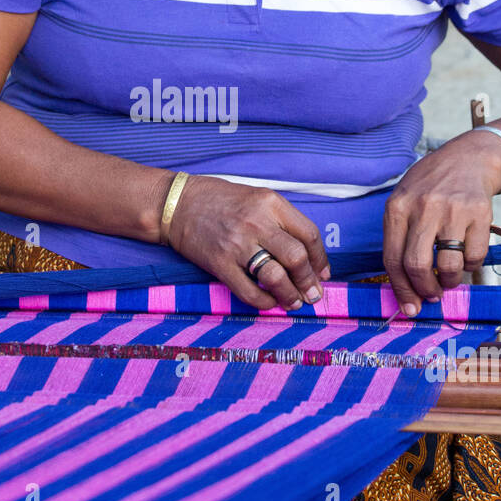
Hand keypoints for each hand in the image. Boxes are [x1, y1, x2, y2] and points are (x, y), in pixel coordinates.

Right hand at [167, 175, 329, 309]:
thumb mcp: (256, 197)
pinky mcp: (219, 263)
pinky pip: (249, 291)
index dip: (320, 259)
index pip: (309, 234)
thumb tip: (306, 254)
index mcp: (270, 202)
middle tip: (313, 295)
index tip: (323, 274)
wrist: (177, 203)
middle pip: (296, 258)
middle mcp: (256, 222)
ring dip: (290, 296)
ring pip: (276, 277)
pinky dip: (264, 303)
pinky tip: (270, 303)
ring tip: (294, 303)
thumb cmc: (219, 200)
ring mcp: (237, 244)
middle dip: (309, 282)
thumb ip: (281, 220)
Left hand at [383, 133, 500, 315]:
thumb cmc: (431, 187)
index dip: (400, 289)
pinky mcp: (480, 213)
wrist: (469, 159)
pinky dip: (471, 266)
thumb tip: (403, 285)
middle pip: (417, 265)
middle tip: (431, 296)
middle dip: (423, 290)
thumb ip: (400, 237)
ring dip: (449, 282)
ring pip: (448, 265)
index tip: (408, 307)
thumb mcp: (404, 201)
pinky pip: (475, 256)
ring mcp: (452, 210)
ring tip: (449, 278)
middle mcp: (423, 208)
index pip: (392, 259)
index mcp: (397, 207)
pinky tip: (466, 257)